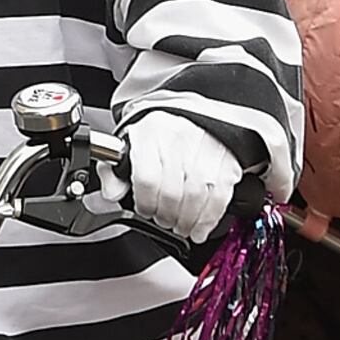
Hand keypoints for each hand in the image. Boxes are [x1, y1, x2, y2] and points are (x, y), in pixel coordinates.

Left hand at [124, 113, 248, 244]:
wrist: (192, 111)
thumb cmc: (158, 131)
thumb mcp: (129, 142)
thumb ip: (114, 170)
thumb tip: (112, 193)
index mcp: (150, 132)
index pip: (147, 178)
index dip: (145, 203)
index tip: (145, 210)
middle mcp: (179, 138)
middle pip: (172, 192)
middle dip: (165, 217)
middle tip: (163, 221)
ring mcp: (207, 148)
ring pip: (196, 197)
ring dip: (186, 222)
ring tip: (179, 227)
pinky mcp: (227, 159)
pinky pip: (219, 197)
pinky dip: (208, 219)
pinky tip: (199, 228)